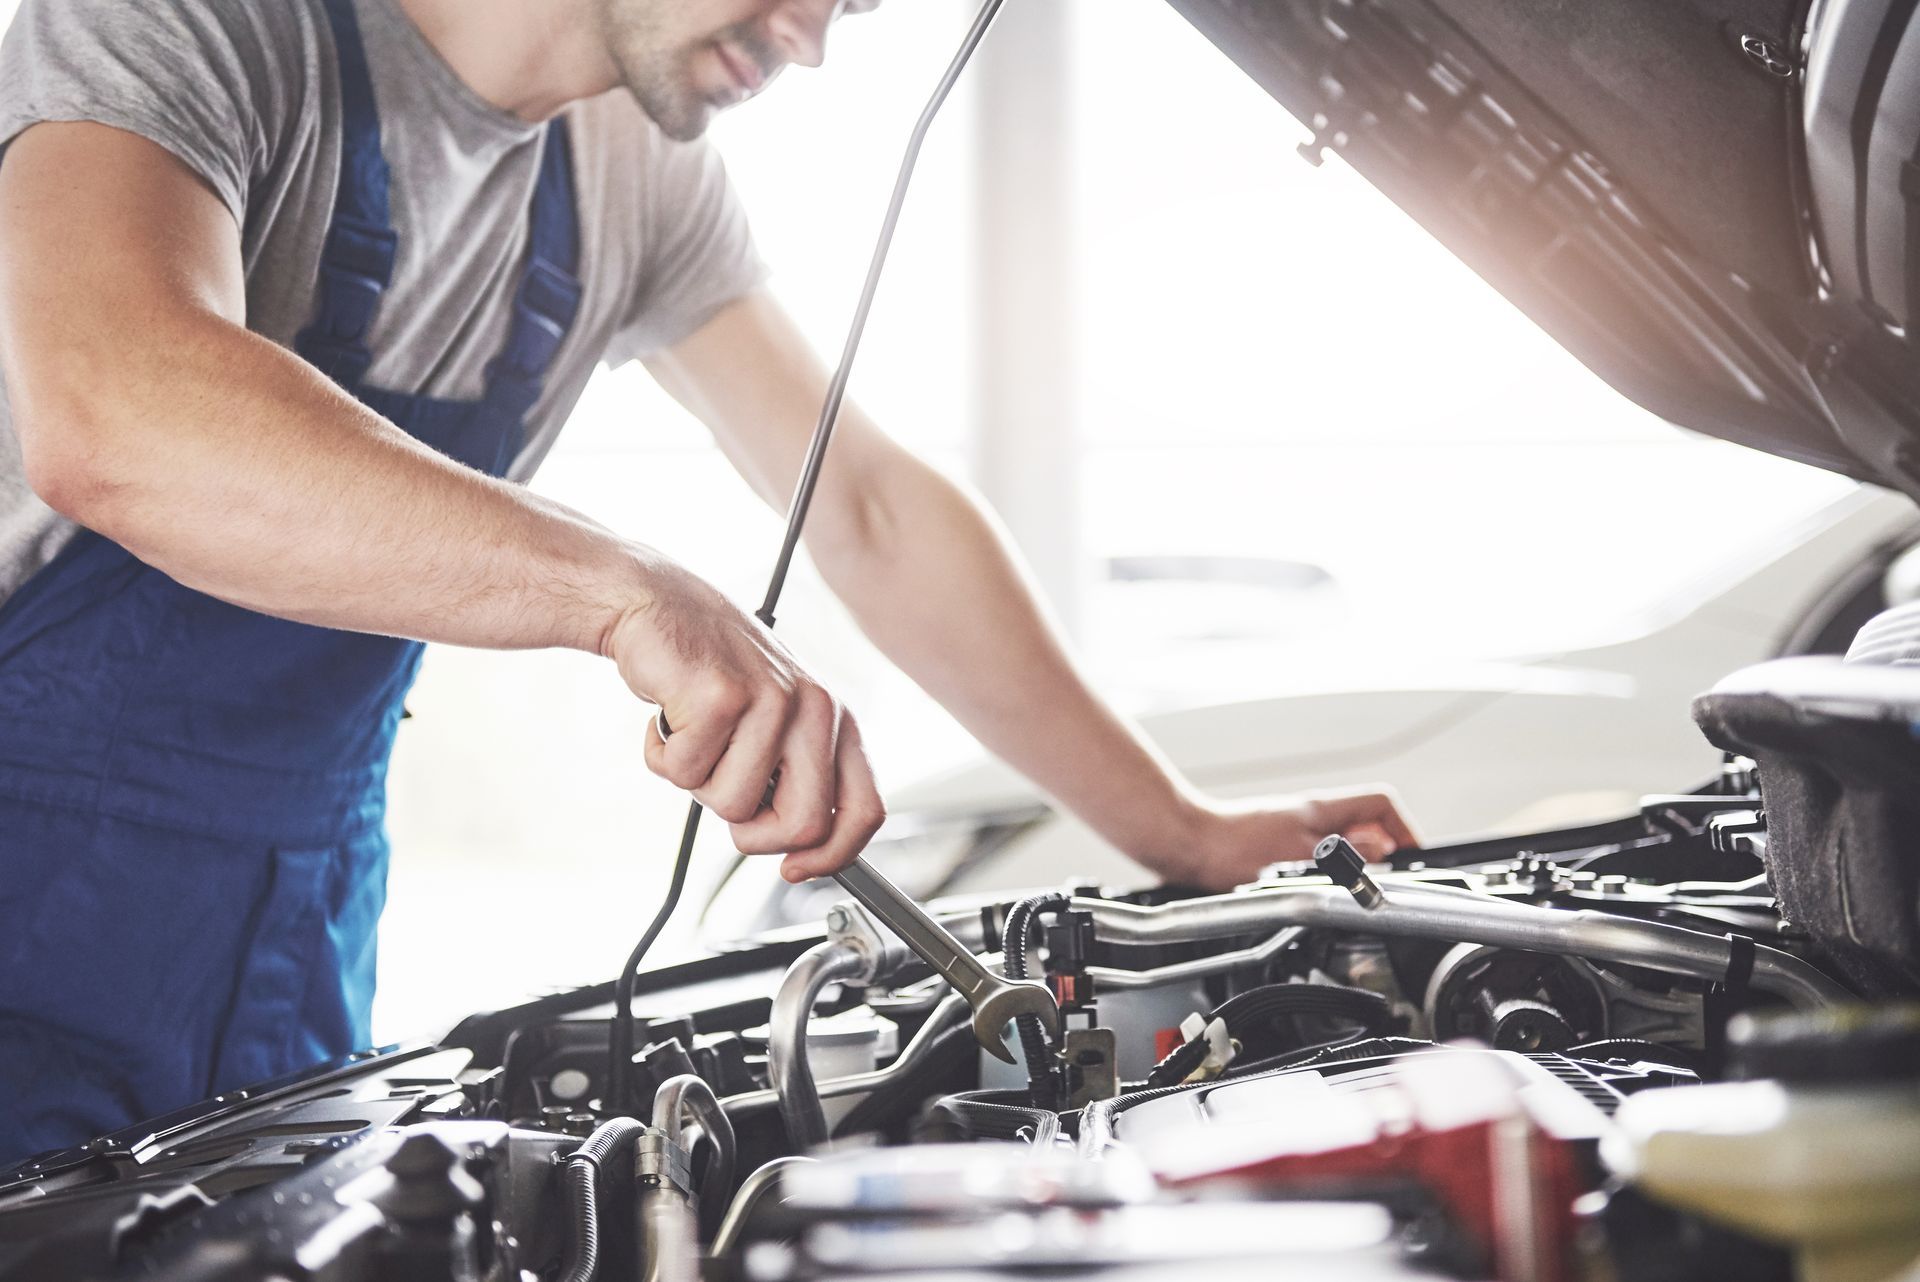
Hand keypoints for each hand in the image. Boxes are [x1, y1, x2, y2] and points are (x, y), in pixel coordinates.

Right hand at [605, 562, 884, 879]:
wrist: (657, 603)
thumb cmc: (712, 671)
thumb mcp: (773, 721)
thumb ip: (794, 775)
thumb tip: (802, 852)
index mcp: (835, 719)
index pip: (864, 810)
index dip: (832, 856)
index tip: (792, 869)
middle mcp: (815, 708)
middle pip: (804, 825)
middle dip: (754, 834)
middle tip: (722, 794)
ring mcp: (771, 700)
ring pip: (733, 805)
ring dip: (696, 781)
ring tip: (692, 733)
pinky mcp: (721, 696)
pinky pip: (683, 772)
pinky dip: (661, 755)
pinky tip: (668, 714)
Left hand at [1169, 786, 1420, 891]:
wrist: (1190, 847)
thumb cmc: (1231, 847)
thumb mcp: (1298, 856)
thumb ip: (1345, 856)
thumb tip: (1382, 851)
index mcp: (1324, 809)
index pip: (1383, 804)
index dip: (1404, 829)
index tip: (1410, 857)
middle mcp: (1314, 816)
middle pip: (1368, 826)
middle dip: (1378, 854)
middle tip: (1373, 878)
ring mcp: (1298, 830)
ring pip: (1344, 846)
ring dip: (1349, 866)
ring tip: (1339, 885)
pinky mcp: (1282, 848)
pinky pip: (1319, 857)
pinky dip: (1325, 873)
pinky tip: (1311, 888)